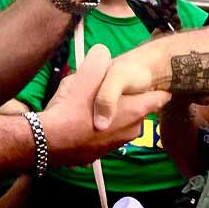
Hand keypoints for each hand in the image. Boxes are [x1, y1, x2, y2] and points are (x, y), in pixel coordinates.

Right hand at [40, 44, 169, 166]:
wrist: (48, 141)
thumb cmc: (71, 107)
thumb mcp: (85, 75)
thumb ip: (98, 60)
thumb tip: (103, 52)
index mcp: (135, 110)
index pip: (160, 98)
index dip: (153, 88)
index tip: (143, 82)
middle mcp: (132, 130)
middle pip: (135, 109)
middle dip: (123, 101)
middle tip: (100, 91)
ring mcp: (116, 145)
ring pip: (118, 123)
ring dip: (108, 116)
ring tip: (85, 107)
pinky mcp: (99, 155)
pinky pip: (103, 136)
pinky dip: (95, 130)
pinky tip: (77, 122)